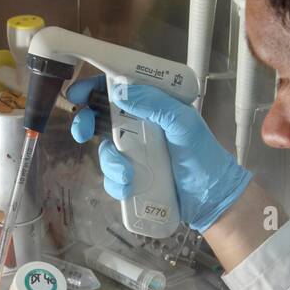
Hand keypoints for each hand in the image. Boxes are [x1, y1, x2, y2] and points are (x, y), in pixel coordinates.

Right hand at [68, 75, 251, 232]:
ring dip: (109, 162)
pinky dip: (116, 183)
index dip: (95, 88)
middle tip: (83, 131)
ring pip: (105, 152)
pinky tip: (130, 187)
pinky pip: (112, 178)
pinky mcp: (133, 179)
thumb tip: (120, 90)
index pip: (120, 90)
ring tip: (128, 173)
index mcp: (154, 108)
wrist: (211, 201)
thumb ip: (155, 103)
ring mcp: (136, 154)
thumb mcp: (183, 123)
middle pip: (101, 119)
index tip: (78, 94)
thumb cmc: (203, 157)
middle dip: (87, 124)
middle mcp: (141, 128)